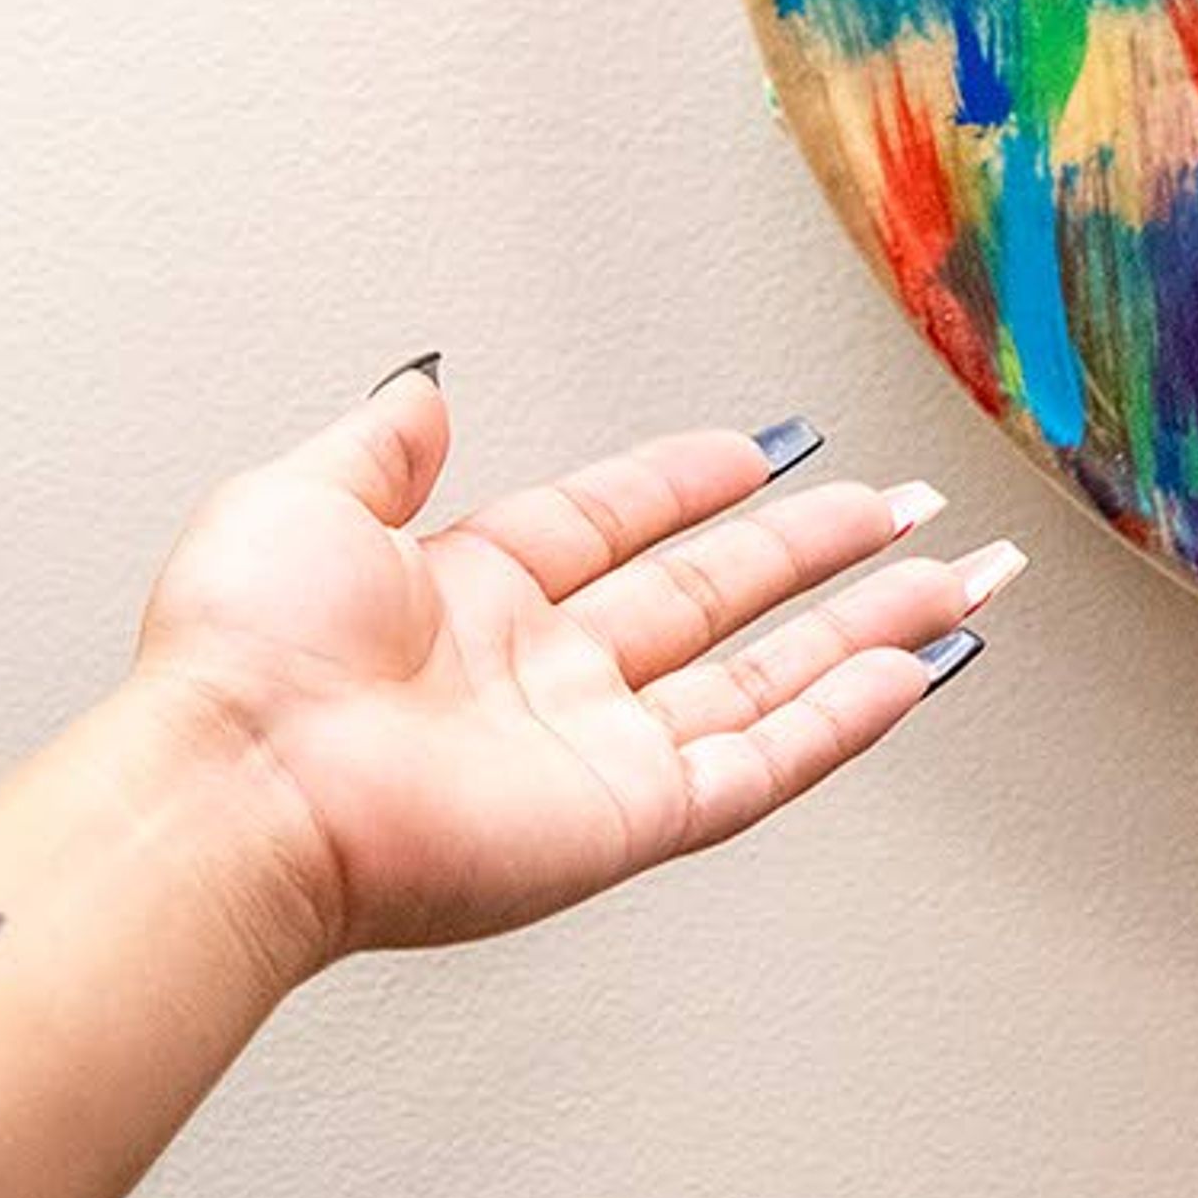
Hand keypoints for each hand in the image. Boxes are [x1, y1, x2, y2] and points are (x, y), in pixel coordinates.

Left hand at [129, 372, 1021, 970]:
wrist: (239, 786)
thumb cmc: (239, 664)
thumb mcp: (301, 498)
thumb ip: (382, 445)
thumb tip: (422, 381)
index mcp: (469, 596)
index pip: (618, 525)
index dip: (697, 479)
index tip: (770, 448)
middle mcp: (545, 674)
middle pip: (719, 596)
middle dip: (823, 547)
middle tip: (908, 508)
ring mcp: (596, 749)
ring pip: (768, 677)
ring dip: (868, 625)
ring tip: (959, 577)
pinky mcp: (630, 816)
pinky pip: (765, 762)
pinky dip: (847, 719)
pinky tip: (915, 672)